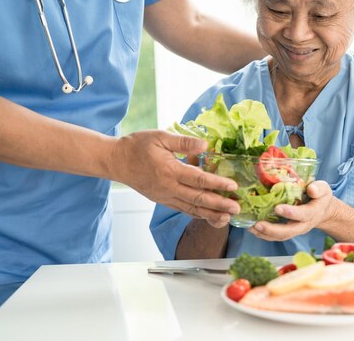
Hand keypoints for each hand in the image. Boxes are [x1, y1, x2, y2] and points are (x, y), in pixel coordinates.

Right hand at [110, 130, 238, 226]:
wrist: (116, 161)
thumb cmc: (137, 146)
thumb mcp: (160, 136)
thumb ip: (184, 142)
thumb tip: (206, 144)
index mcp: (169, 170)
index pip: (198, 179)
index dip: (217, 183)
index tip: (233, 186)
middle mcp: (168, 187)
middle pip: (198, 199)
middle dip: (219, 204)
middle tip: (237, 208)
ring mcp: (165, 196)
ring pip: (191, 209)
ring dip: (211, 214)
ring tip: (228, 217)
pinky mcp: (162, 200)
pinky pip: (183, 209)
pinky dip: (197, 214)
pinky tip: (209, 215)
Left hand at [249, 181, 337, 240]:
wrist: (322, 211)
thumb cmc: (320, 197)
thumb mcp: (323, 190)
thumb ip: (318, 189)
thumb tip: (311, 189)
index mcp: (312, 213)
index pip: (303, 215)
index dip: (291, 213)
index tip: (278, 208)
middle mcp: (303, 225)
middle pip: (288, 231)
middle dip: (273, 230)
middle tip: (258, 225)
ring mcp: (295, 230)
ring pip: (280, 236)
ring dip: (265, 234)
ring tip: (251, 228)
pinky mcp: (288, 231)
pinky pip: (276, 236)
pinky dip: (264, 235)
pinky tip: (252, 228)